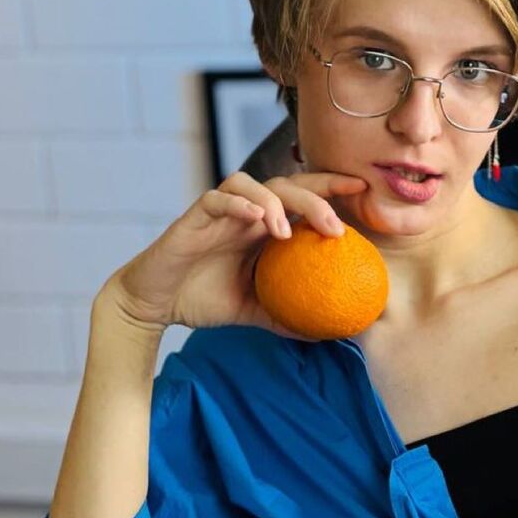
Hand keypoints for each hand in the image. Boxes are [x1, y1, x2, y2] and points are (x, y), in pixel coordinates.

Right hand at [96, 170, 368, 337]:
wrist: (154, 305)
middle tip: (336, 227)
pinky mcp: (193, 216)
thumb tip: (332, 334)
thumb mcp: (256, 311)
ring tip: (290, 233)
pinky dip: (237, 204)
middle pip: (286, 185)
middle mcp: (246, 212)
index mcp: (265, 226)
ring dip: (275, 202)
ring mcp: (220, 211)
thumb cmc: (204, 300)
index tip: (363, 191)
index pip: (303, 196)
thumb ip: (290, 315)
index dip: (331, 188)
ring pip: (252, 183)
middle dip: (315, 196)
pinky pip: (216, 198)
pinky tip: (254, 219)